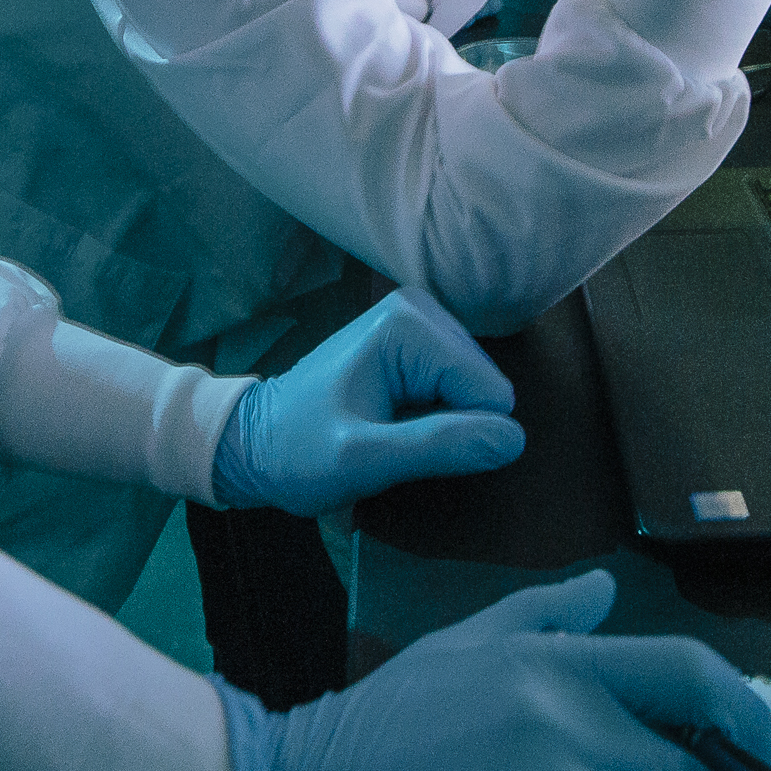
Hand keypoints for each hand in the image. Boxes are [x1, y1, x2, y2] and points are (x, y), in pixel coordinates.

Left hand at [210, 289, 524, 513]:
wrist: (255, 446)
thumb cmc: (299, 452)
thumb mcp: (364, 460)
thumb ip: (439, 446)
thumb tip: (514, 438)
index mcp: (408, 324)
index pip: (487, 392)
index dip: (455, 436)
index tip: (400, 447)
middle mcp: (420, 310)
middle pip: (483, 387)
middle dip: (450, 427)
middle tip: (392, 444)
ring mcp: (420, 325)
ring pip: (475, 392)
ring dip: (443, 426)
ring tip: (391, 436)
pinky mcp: (418, 346)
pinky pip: (458, 391)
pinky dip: (436, 419)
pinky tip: (398, 426)